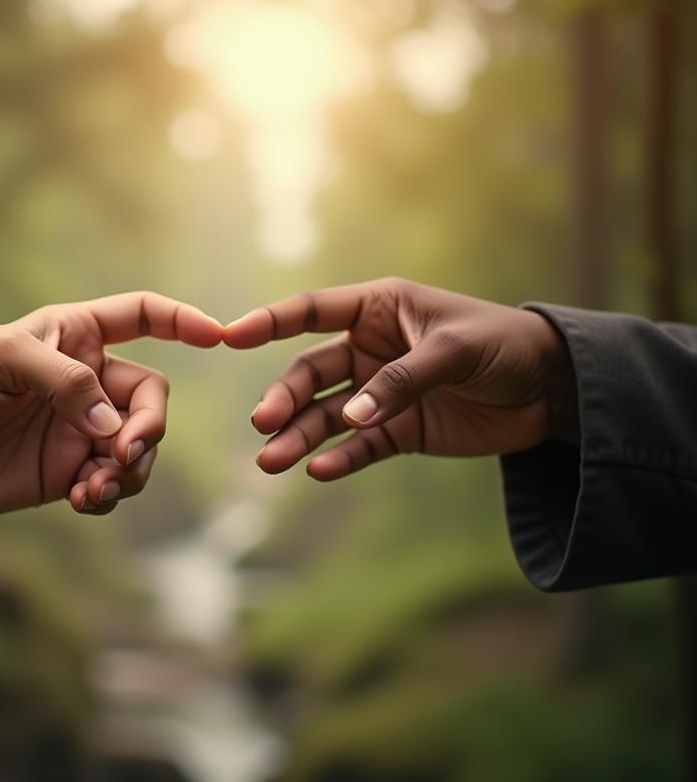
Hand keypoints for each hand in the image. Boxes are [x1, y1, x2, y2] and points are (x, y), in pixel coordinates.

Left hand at [0, 293, 221, 515]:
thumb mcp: (2, 358)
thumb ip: (66, 382)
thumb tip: (113, 430)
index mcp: (73, 335)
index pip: (142, 315)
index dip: (183, 320)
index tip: (219, 336)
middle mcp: (84, 381)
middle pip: (151, 398)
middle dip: (147, 428)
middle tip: (121, 451)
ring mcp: (78, 429)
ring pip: (139, 448)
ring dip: (130, 468)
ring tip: (94, 485)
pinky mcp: (66, 473)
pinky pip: (112, 484)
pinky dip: (109, 494)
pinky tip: (82, 498)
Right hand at [223, 278, 576, 480]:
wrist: (551, 390)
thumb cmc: (504, 346)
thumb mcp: (454, 352)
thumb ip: (401, 381)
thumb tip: (351, 418)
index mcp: (378, 309)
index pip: (312, 311)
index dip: (270, 322)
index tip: (230, 336)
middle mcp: (370, 349)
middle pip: (310, 372)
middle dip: (284, 398)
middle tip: (263, 424)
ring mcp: (380, 392)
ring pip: (326, 415)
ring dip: (298, 437)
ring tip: (271, 461)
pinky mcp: (398, 431)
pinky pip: (359, 446)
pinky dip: (339, 459)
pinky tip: (318, 471)